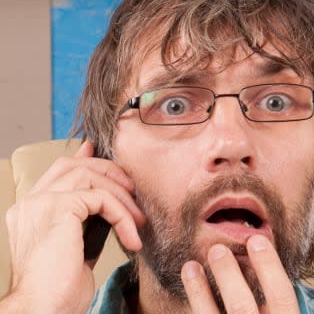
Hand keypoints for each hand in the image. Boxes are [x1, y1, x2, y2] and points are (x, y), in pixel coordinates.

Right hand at [1, 141, 144, 313]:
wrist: (44, 309)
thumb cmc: (60, 288)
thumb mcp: (77, 245)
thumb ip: (88, 219)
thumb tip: (106, 200)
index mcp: (31, 210)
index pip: (58, 172)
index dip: (85, 160)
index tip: (108, 159)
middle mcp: (30, 203)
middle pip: (73, 166)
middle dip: (109, 172)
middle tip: (134, 191)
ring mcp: (41, 203)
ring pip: (90, 176)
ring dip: (122, 196)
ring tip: (139, 222)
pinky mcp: (58, 208)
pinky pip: (101, 198)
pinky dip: (122, 215)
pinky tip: (131, 238)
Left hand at [181, 235, 299, 313]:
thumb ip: (278, 307)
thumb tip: (261, 263)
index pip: (282, 297)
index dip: (270, 267)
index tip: (256, 240)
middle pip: (243, 307)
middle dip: (229, 276)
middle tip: (217, 250)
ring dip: (199, 292)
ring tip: (190, 266)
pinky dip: (195, 305)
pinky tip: (188, 291)